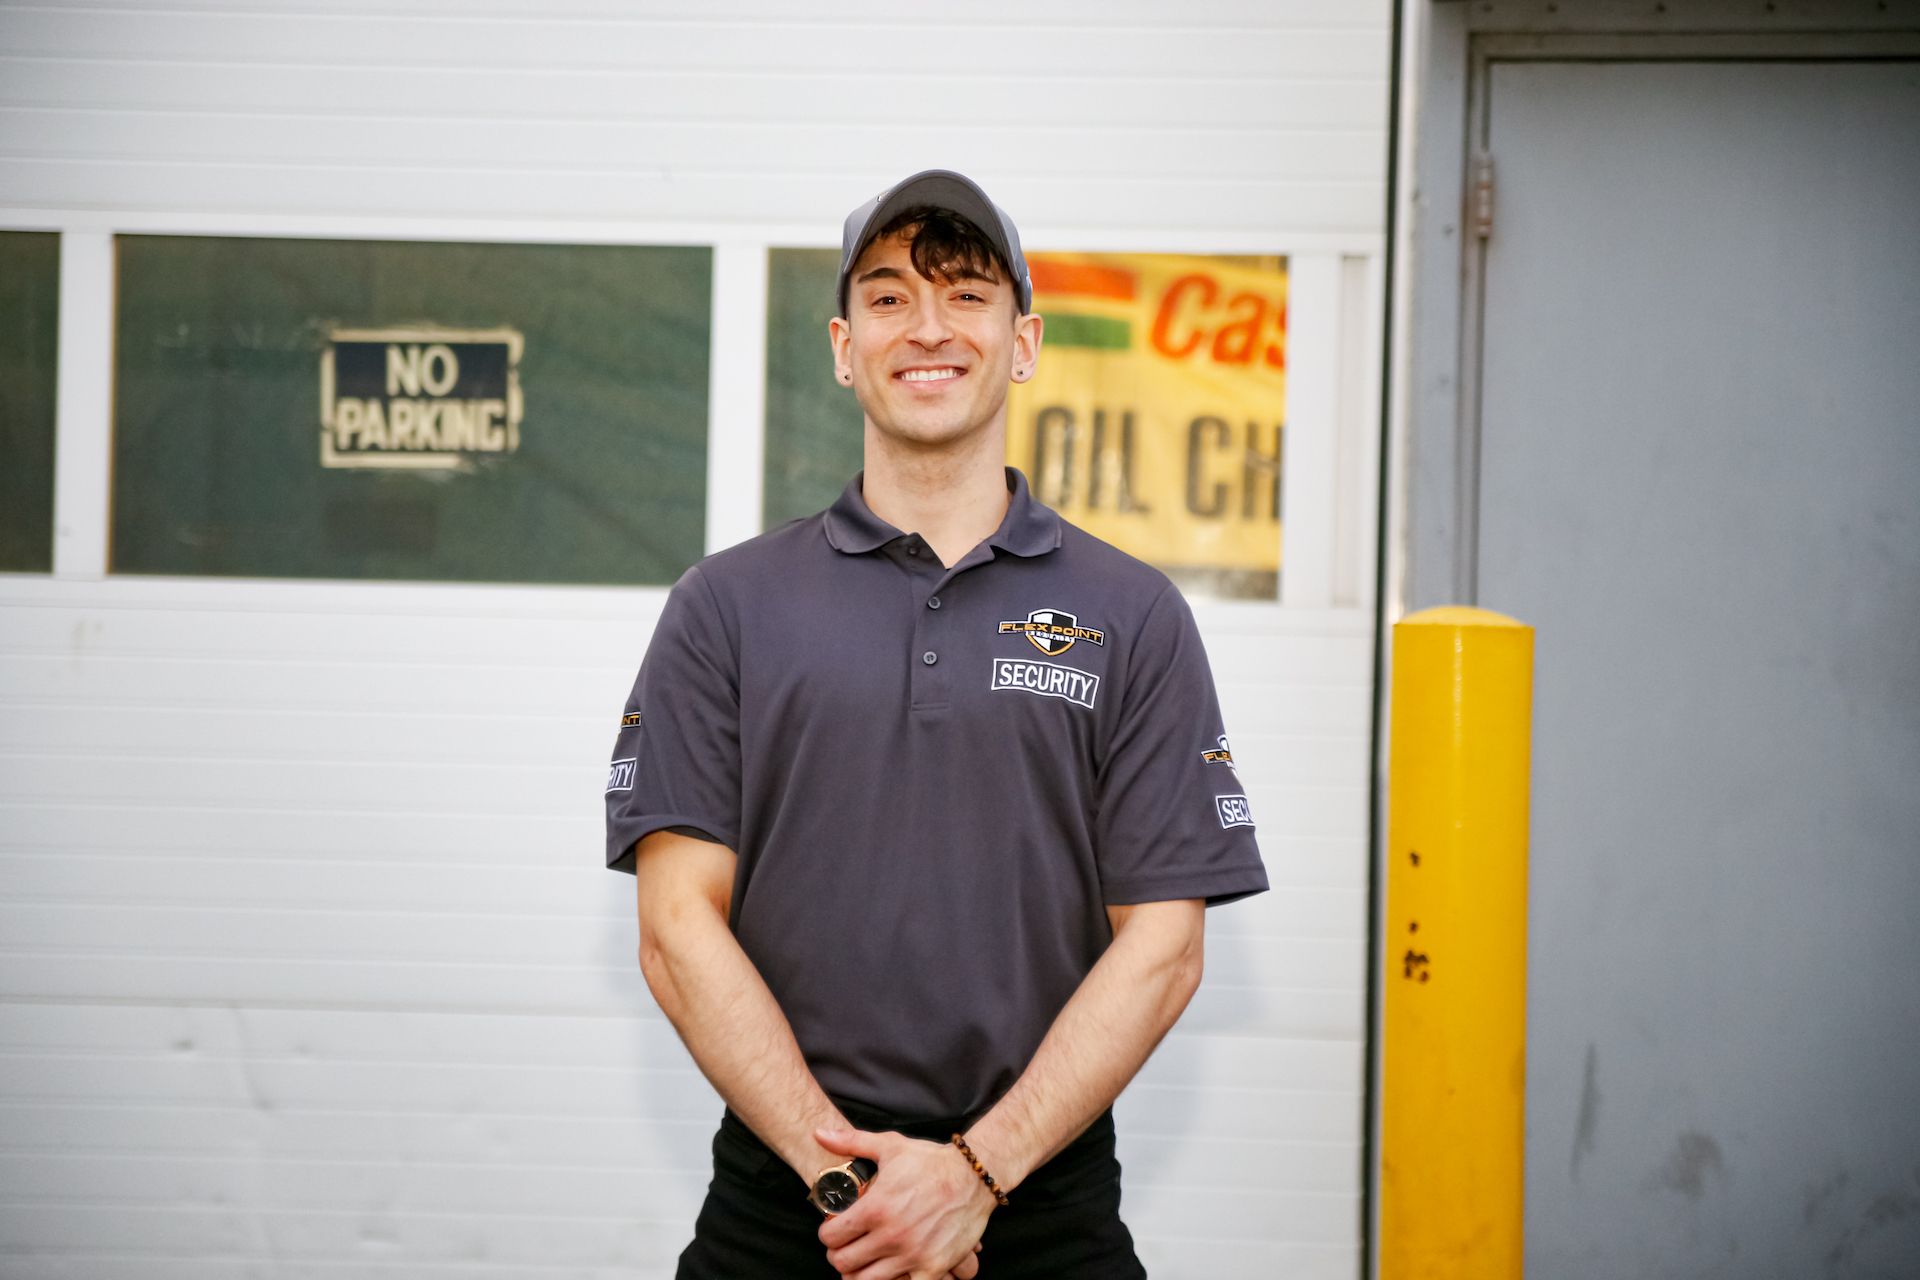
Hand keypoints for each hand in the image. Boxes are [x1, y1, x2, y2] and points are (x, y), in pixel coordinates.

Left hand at [815, 1126, 993, 1279]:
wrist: (974, 1177)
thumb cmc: (930, 1161)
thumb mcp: (890, 1146)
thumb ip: (851, 1142)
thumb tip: (818, 1132)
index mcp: (875, 1208)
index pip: (831, 1236)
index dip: (828, 1233)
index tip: (834, 1230)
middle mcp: (891, 1235)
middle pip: (843, 1263)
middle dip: (840, 1255)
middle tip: (847, 1247)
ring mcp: (913, 1255)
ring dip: (860, 1273)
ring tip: (865, 1261)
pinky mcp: (934, 1267)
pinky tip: (894, 1271)